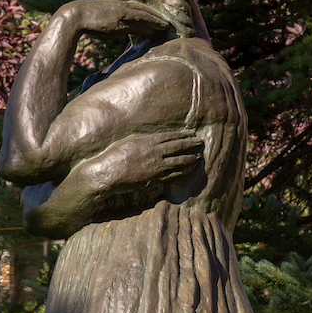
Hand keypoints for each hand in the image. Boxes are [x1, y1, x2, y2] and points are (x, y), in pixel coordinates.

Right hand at [55, 0, 172, 38]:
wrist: (75, 15)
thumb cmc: (83, 20)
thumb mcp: (99, 21)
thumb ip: (110, 24)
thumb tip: (113, 30)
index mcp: (117, 8)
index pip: (136, 10)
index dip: (148, 15)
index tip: (158, 20)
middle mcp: (122, 8)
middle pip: (143, 11)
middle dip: (156, 17)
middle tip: (168, 23)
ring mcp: (122, 12)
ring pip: (144, 15)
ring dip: (157, 20)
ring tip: (168, 25)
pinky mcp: (121, 18)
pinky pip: (140, 20)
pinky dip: (151, 23)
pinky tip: (160, 27)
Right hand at [84, 131, 203, 194]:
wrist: (110, 173)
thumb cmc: (114, 155)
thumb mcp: (129, 141)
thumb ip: (143, 140)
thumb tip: (150, 139)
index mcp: (150, 141)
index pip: (172, 136)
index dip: (184, 135)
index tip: (192, 134)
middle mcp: (157, 152)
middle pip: (179, 147)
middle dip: (192, 145)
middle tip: (201, 143)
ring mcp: (158, 166)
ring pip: (180, 162)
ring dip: (191, 158)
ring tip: (199, 157)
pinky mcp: (156, 179)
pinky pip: (174, 174)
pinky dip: (184, 171)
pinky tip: (190, 169)